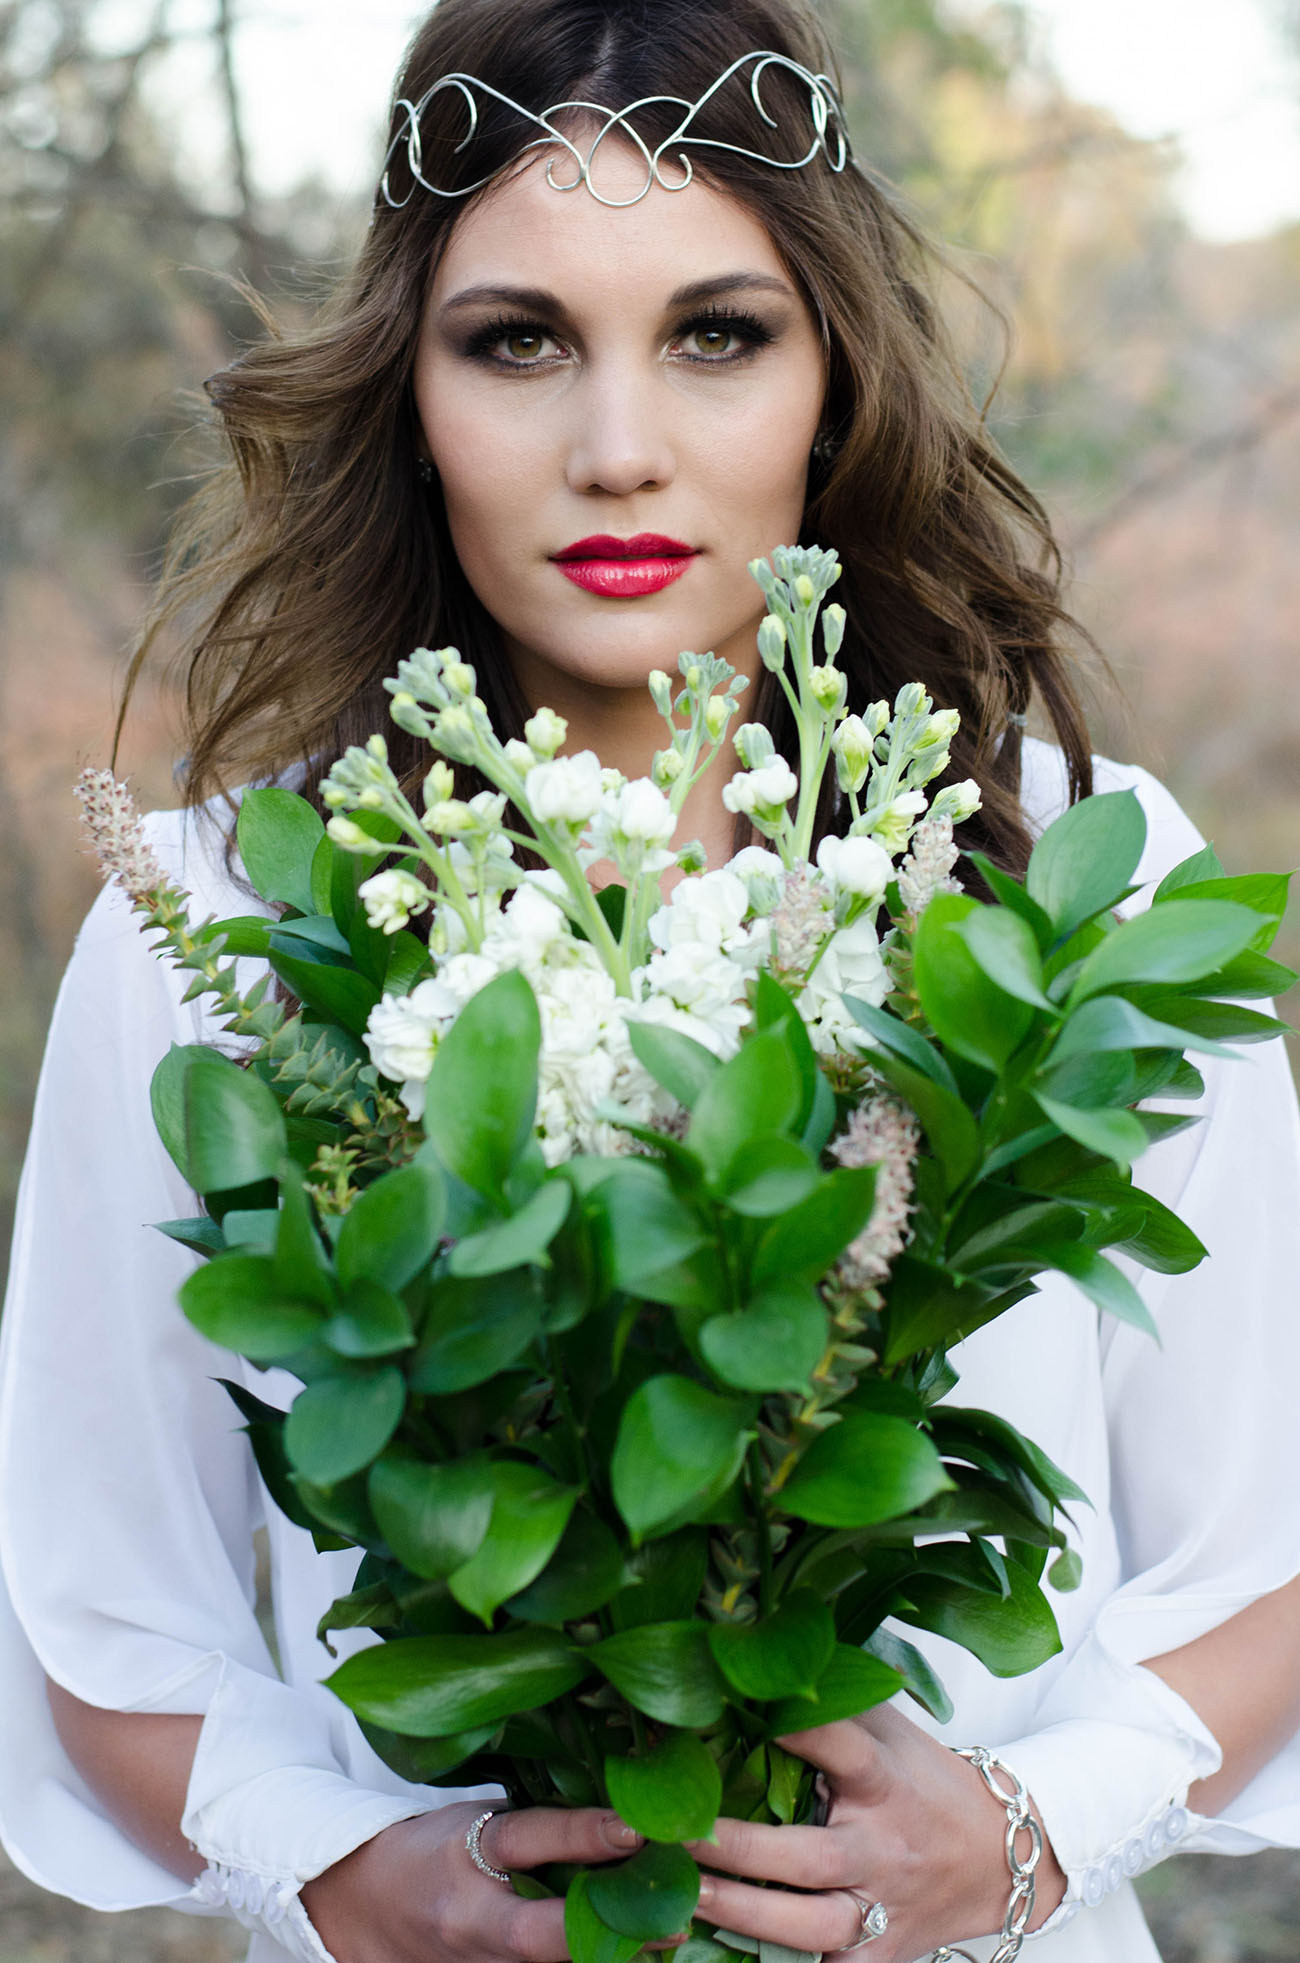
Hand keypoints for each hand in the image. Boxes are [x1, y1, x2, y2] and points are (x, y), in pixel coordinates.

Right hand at [300, 1801, 642, 1962]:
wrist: (356, 1905)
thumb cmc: (427, 1848)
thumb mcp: (472, 1818)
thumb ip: (534, 1824)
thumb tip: (618, 1814)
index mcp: (464, 1851)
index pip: (528, 1840)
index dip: (584, 1834)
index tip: (638, 1827)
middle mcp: (468, 1917)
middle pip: (540, 1933)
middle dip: (610, 1927)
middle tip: (676, 1918)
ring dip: (607, 1956)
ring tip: (672, 1940)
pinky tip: (626, 1957)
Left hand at [685, 1705, 1066, 1961]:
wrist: (998, 1860)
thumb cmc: (925, 1782)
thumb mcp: (889, 1727)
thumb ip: (833, 1698)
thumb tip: (756, 1661)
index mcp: (884, 1779)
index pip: (838, 1747)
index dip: (793, 1728)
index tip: (733, 1706)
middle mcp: (882, 1848)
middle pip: (806, 1855)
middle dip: (735, 1846)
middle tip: (671, 1829)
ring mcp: (880, 1909)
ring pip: (805, 1923)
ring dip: (739, 1911)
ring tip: (681, 1893)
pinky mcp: (877, 1956)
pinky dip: (776, 1958)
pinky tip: (715, 1945)